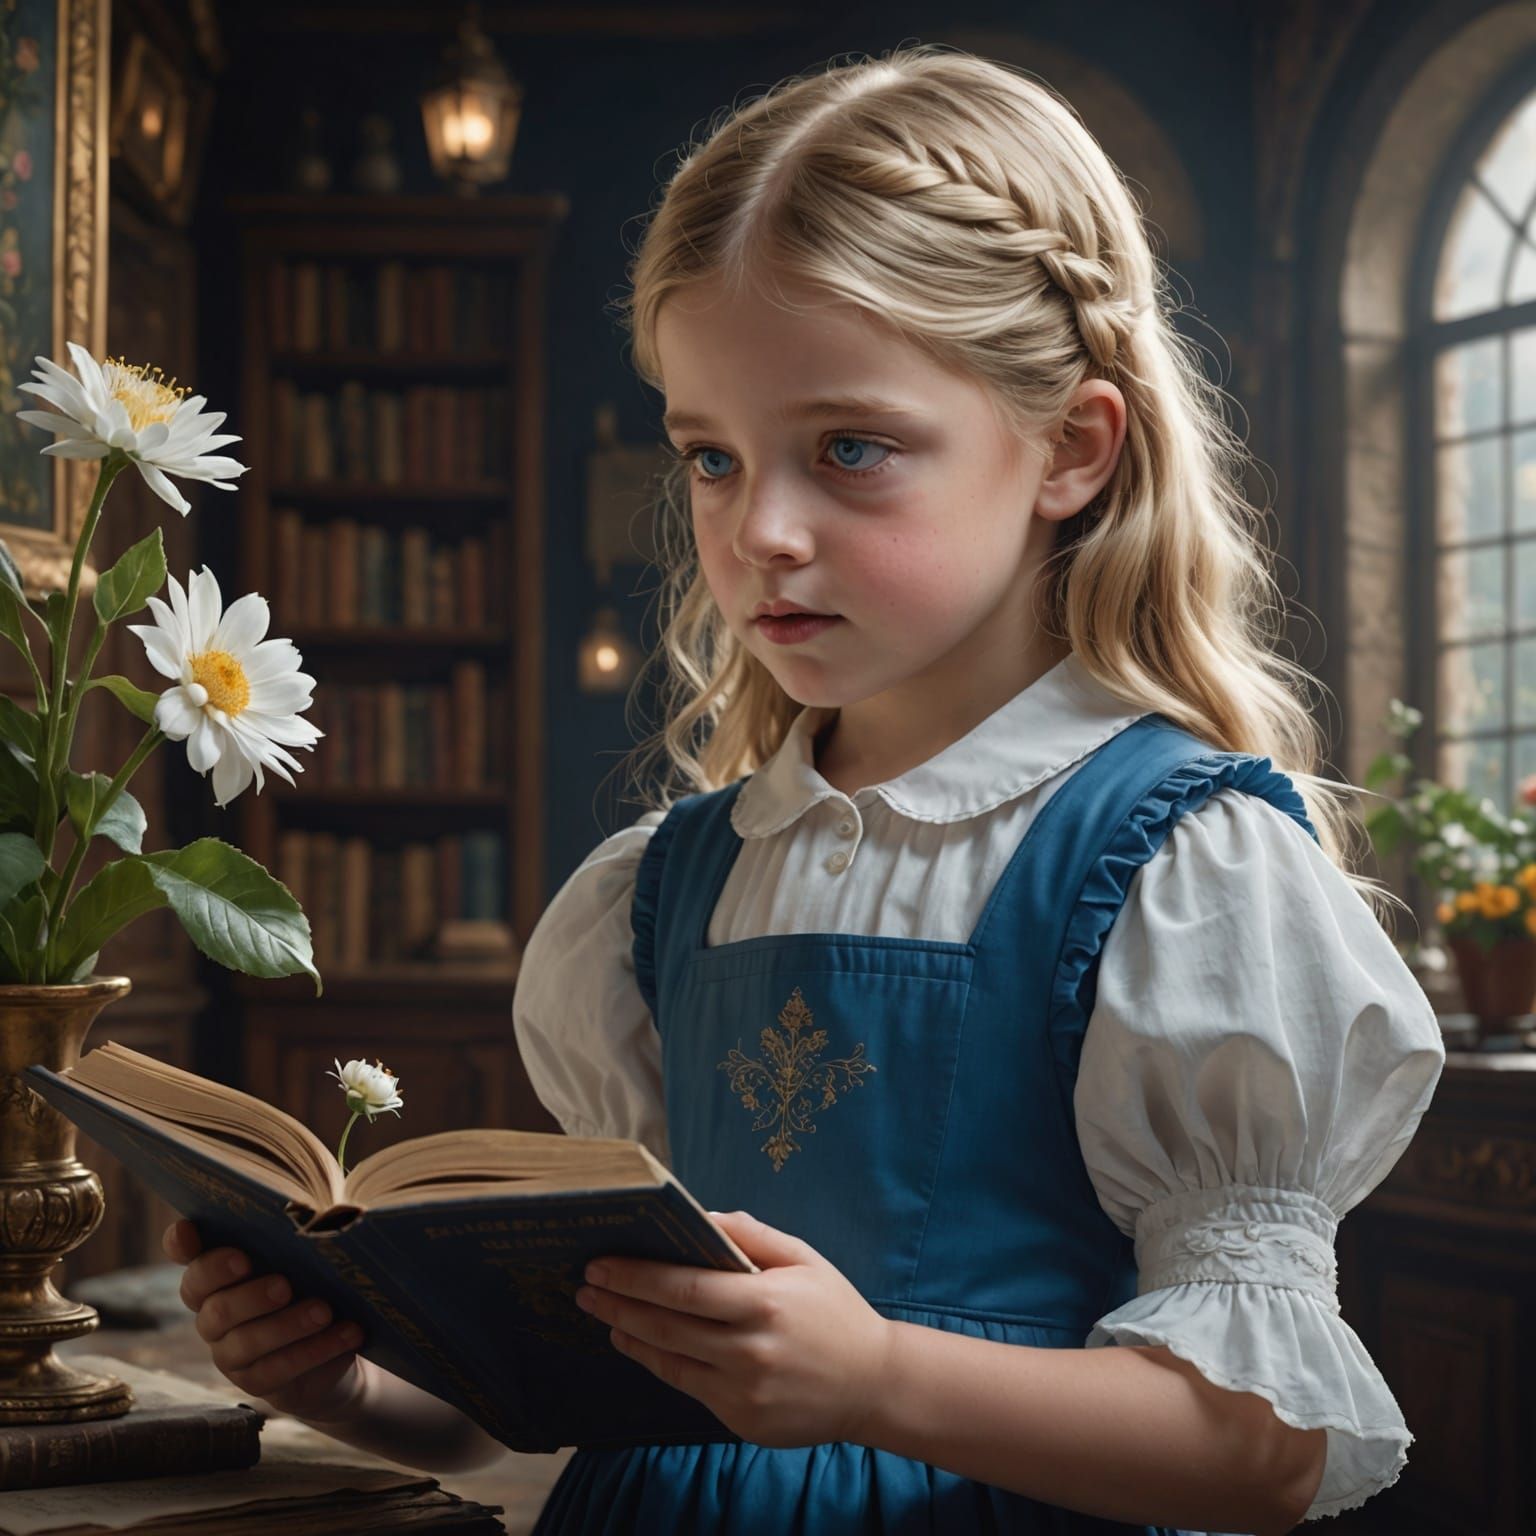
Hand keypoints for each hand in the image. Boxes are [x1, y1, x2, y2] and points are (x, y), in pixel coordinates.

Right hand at [163, 1218, 368, 1421]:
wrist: (336, 1339)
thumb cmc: (315, 1279)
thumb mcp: (307, 1255)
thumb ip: (297, 1235)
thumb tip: (321, 1211)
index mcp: (219, 1275)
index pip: (189, 1258)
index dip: (181, 1245)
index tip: (190, 1231)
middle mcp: (214, 1314)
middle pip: (215, 1308)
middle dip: (250, 1296)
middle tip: (284, 1285)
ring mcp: (230, 1352)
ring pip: (245, 1342)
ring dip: (288, 1325)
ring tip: (324, 1311)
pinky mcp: (256, 1383)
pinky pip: (278, 1370)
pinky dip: (315, 1350)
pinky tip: (347, 1333)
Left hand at [573, 1208, 893, 1447]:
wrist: (872, 1384)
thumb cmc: (835, 1311)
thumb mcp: (804, 1259)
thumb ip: (751, 1235)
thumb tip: (699, 1217)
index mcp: (766, 1302)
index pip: (684, 1288)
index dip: (636, 1276)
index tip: (601, 1263)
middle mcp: (750, 1350)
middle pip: (666, 1325)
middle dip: (618, 1303)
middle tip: (584, 1286)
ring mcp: (744, 1391)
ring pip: (669, 1360)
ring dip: (627, 1335)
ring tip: (601, 1314)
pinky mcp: (741, 1420)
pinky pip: (688, 1387)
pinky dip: (657, 1363)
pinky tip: (637, 1344)